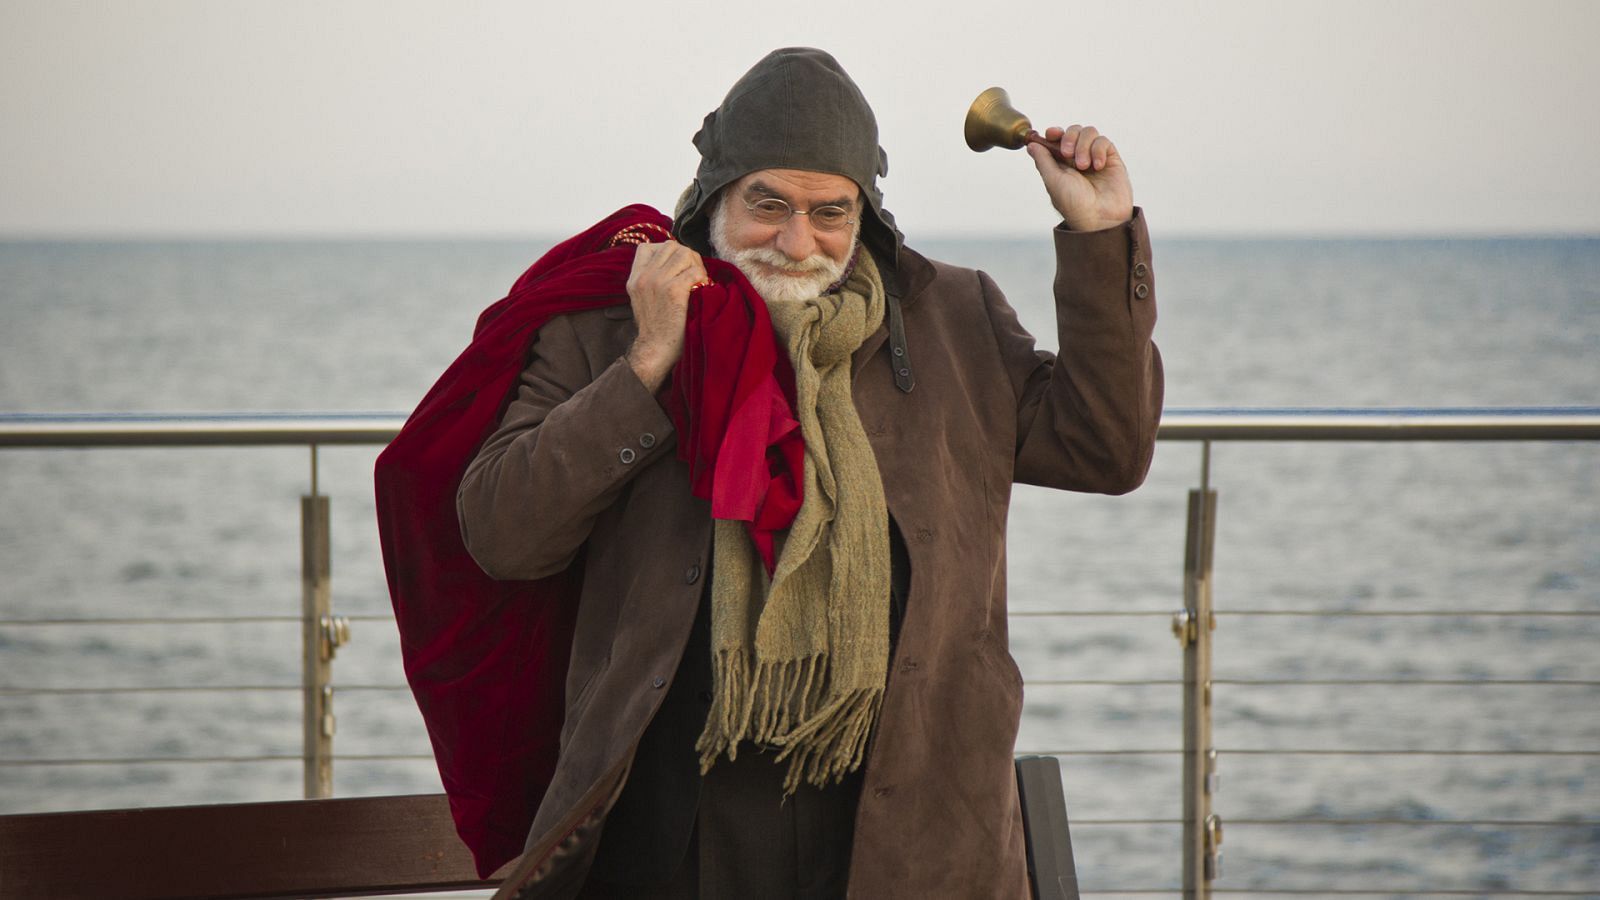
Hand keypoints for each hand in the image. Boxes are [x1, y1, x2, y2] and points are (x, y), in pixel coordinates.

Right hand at [623, 241, 706, 392]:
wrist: (656, 349)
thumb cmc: (656, 327)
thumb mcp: (643, 299)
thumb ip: (652, 279)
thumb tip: (674, 263)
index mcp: (634, 278)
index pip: (648, 247)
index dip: (667, 252)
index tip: (677, 267)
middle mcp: (644, 277)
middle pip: (671, 246)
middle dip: (687, 257)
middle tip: (695, 274)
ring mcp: (657, 282)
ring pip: (684, 253)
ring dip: (696, 265)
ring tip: (699, 281)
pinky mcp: (673, 291)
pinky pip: (695, 271)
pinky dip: (703, 278)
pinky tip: (703, 289)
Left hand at [1026, 124, 1133, 231]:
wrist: (1100, 219)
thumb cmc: (1074, 205)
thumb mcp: (1053, 181)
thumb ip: (1043, 160)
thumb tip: (1031, 144)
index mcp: (1061, 164)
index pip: (1056, 139)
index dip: (1053, 132)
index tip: (1051, 134)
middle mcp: (1078, 159)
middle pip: (1073, 131)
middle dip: (1069, 137)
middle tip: (1068, 154)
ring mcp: (1095, 157)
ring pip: (1089, 132)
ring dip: (1083, 145)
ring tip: (1084, 166)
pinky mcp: (1111, 159)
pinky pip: (1104, 141)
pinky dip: (1098, 150)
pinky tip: (1097, 166)